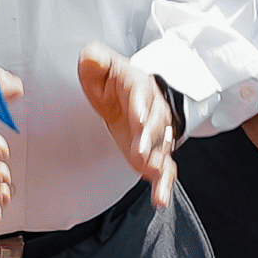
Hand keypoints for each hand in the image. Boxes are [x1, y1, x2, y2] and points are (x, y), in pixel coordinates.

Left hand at [82, 46, 181, 210]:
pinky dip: (164, 184)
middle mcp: (153, 108)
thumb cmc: (113, 82)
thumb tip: (92, 58)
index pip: (141, 92)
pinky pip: (165, 168)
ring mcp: (158, 132)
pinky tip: (160, 199)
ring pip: (163, 147)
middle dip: (149, 138)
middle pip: (155, 123)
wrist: (132, 94)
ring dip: (159, 163)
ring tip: (156, 180)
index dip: (140, 106)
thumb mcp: (99, 66)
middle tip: (141, 153)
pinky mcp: (156, 152)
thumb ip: (95, 60)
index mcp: (137, 84)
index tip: (138, 120)